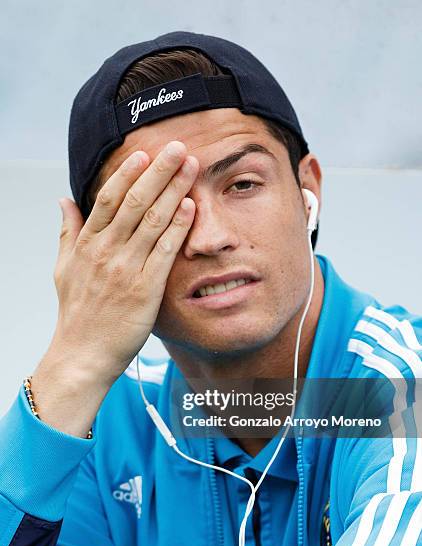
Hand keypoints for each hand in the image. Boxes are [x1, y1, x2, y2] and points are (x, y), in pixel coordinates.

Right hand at [52, 141, 197, 383]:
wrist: (84, 354)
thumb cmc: (77, 313)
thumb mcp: (63, 268)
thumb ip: (67, 232)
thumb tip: (64, 199)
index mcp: (86, 244)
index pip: (107, 199)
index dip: (127, 174)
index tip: (144, 154)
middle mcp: (106, 252)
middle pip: (135, 202)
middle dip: (159, 172)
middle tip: (178, 148)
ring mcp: (126, 269)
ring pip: (152, 221)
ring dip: (174, 190)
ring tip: (191, 168)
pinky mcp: (145, 289)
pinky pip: (164, 252)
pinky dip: (178, 227)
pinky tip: (191, 207)